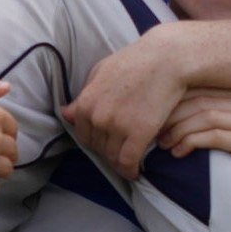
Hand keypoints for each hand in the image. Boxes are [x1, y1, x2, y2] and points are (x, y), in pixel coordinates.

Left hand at [61, 30, 188, 178]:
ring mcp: (117, 126)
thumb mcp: (101, 73)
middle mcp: (97, 117)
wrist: (166, 59)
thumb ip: (83, 95)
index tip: (106, 144)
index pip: (83, 136)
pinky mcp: (139, 133)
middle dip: (108, 152)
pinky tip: (135, 172)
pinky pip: (128, 162)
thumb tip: (64, 113)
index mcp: (85, 103)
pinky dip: (130, 171)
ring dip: (119, 163)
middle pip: (99, 148)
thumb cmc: (134, 61)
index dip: (95, 142)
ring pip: (113, 157)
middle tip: (120, 153)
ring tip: (128, 163)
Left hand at [157, 89, 230, 203]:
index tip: (152, 115)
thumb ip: (206, 111)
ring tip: (163, 144)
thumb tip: (163, 104)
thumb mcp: (228, 124)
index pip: (199, 87)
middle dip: (171, 117)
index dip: (172, 100)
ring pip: (205, 117)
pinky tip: (177, 152)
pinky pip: (215, 136)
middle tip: (153, 133)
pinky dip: (190, 142)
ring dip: (177, 131)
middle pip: (199, 101)